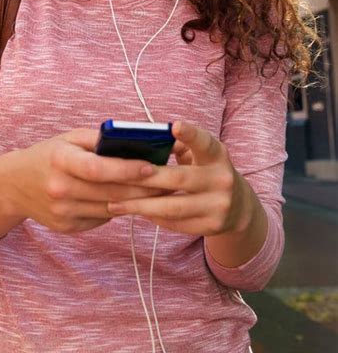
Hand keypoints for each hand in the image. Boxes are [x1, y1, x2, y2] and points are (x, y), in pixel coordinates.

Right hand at [3, 128, 168, 233]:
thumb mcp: (70, 138)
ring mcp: (62, 212)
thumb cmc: (49, 154)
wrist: (14, 185)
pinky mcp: (67, 228)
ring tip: (159, 192)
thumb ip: (100, 139)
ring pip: (110, 208)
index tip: (152, 167)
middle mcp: (59, 188)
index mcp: (60, 160)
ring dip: (137, 201)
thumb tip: (137, 142)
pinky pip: (101, 218)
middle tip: (169, 181)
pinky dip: (118, 209)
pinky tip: (132, 201)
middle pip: (110, 192)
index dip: (127, 169)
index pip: (98, 168)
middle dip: (143, 188)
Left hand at [107, 121, 253, 236]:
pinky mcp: (212, 226)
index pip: (204, 142)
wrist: (238, 207)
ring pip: (173, 207)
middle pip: (178, 178)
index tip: (174, 126)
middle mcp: (222, 179)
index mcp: (217, 155)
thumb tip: (140, 140)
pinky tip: (136, 212)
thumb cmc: (206, 171)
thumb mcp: (200, 155)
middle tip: (118, 175)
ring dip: (141, 205)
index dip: (190, 134)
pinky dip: (153, 218)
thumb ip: (177, 146)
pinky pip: (175, 223)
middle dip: (146, 178)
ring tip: (114, 203)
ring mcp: (219, 205)